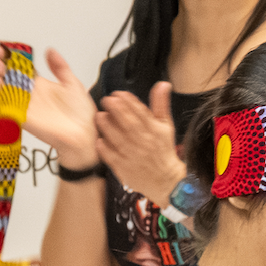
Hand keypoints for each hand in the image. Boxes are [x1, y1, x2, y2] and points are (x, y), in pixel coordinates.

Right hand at [0, 45, 98, 168]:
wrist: (83, 135)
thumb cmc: (80, 114)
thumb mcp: (72, 83)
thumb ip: (60, 66)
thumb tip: (50, 50)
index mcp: (40, 84)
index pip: (18, 67)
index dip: (7, 57)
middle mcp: (29, 93)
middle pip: (5, 74)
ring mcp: (23, 105)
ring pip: (1, 87)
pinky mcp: (21, 118)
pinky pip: (2, 109)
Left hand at [95, 83, 186, 204]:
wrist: (166, 180)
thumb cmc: (163, 150)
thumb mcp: (166, 126)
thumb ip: (161, 104)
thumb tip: (162, 84)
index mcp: (155, 131)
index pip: (142, 113)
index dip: (129, 101)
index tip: (119, 94)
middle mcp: (144, 142)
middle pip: (129, 124)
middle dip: (117, 110)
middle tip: (106, 100)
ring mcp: (133, 156)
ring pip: (119, 139)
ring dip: (108, 126)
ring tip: (99, 116)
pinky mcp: (124, 168)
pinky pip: (112, 157)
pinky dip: (105, 148)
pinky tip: (99, 140)